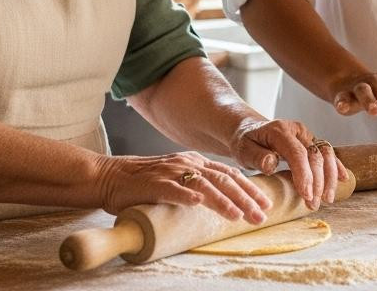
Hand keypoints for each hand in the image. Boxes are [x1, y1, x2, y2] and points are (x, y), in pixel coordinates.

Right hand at [95, 152, 271, 223]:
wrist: (110, 177)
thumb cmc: (145, 183)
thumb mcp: (178, 179)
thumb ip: (198, 185)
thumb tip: (225, 200)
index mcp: (194, 162)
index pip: (229, 174)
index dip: (249, 188)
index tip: (266, 204)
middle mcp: (186, 163)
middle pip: (223, 179)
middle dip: (245, 198)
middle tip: (261, 215)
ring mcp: (170, 172)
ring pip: (203, 184)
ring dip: (223, 201)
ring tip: (238, 215)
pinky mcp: (153, 183)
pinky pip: (172, 189)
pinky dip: (186, 196)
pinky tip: (198, 204)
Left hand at [230, 119, 348, 208]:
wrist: (248, 130)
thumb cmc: (245, 142)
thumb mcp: (243, 150)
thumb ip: (257, 157)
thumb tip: (271, 164)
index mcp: (280, 130)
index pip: (297, 153)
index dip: (305, 175)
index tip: (307, 195)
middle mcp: (297, 130)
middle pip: (315, 155)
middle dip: (317, 182)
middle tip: (314, 204)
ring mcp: (306, 135)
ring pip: (326, 154)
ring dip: (329, 177)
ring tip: (327, 199)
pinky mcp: (311, 141)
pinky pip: (327, 153)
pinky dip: (335, 166)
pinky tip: (343, 179)